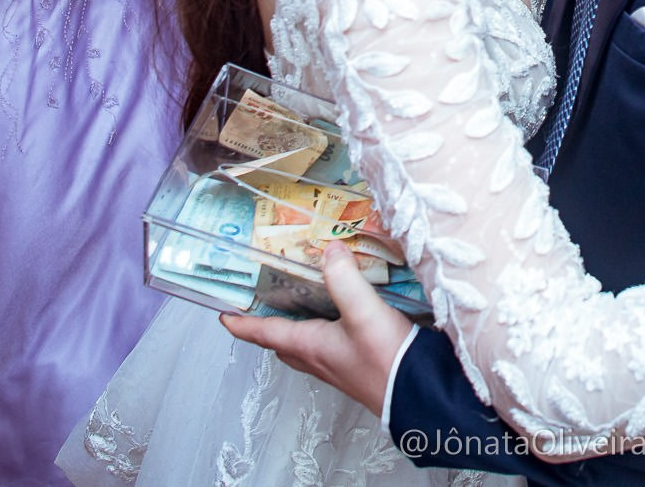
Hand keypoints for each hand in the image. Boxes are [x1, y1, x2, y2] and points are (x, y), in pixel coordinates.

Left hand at [221, 241, 411, 414]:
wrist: (420, 395)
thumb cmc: (386, 361)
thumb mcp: (364, 313)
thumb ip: (345, 280)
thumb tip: (330, 250)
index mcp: (310, 345)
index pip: (266, 333)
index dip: (243, 325)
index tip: (224, 317)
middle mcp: (319, 358)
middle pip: (282, 343)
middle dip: (268, 327)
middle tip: (260, 306)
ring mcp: (339, 365)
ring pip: (305, 346)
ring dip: (296, 328)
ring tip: (300, 303)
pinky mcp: (359, 365)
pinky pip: (330, 347)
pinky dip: (325, 330)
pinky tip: (343, 317)